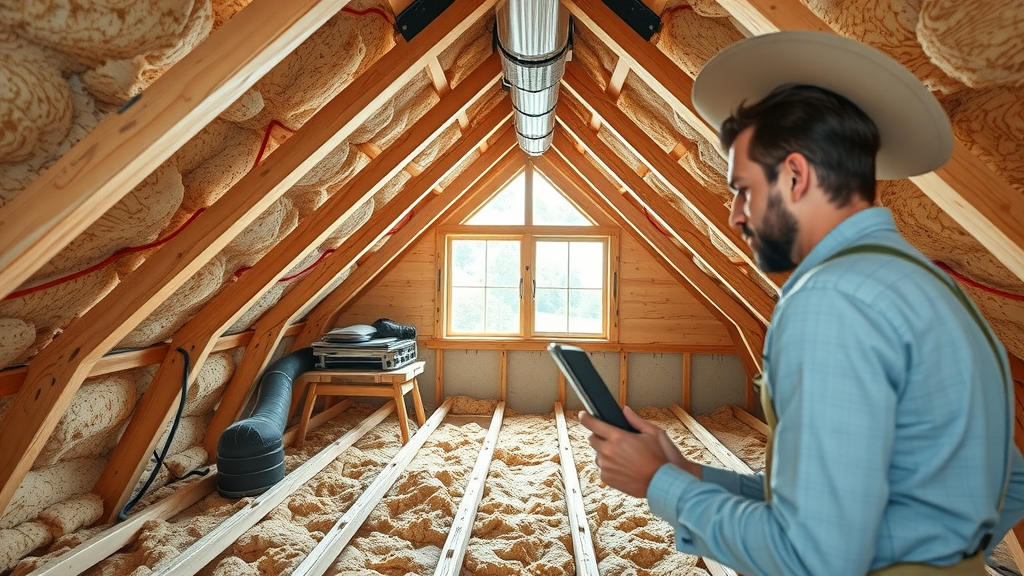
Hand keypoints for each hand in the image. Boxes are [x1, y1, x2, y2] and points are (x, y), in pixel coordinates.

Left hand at [579, 407, 694, 497]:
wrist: (662, 483)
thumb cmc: (660, 458)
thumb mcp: (653, 433)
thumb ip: (636, 420)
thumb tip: (625, 410)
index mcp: (618, 437)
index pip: (594, 424)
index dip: (586, 418)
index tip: (582, 415)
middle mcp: (608, 451)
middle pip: (592, 439)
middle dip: (599, 436)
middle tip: (612, 439)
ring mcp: (606, 466)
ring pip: (597, 455)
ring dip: (604, 453)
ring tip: (622, 456)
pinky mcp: (607, 479)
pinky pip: (602, 469)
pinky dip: (609, 467)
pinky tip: (623, 467)